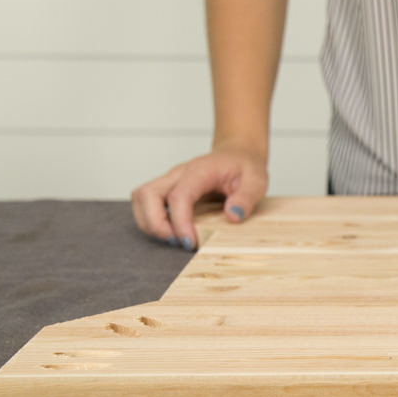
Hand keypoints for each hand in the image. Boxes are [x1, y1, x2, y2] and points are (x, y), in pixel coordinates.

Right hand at [130, 145, 268, 249]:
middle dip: (155, 224)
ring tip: (173, 239)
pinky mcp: (166, 189)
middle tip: (178, 242)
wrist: (237, 154)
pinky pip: (146, 203)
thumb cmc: (245, 167)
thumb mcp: (257, 181)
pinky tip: (172, 232)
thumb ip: (246, 198)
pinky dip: (151, 220)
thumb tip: (232, 216)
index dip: (180, 222)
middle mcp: (178, 173)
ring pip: (141, 198)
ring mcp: (169, 180)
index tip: (190, 243)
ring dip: (150, 223)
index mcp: (200, 170)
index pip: (179, 195)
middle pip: (147, 194)